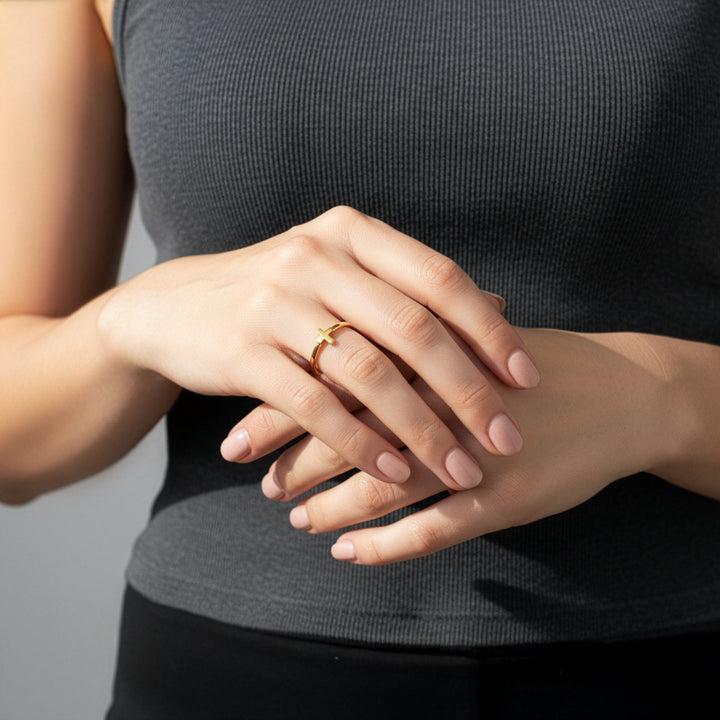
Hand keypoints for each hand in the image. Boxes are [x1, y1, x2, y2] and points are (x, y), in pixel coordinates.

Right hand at [99, 206, 537, 490]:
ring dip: (420, 428)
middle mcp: (317, 256)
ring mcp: (276, 301)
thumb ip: (409, 287)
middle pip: (413, 328)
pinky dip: (361, 444)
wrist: (176, 308)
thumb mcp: (341, 274)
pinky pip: (315, 406)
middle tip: (505, 437)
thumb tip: (497, 305)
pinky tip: (393, 473)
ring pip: (368, 372)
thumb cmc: (279, 295)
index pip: (439, 278)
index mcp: (352, 233)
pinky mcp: (243, 351)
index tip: (526, 377)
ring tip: (459, 469)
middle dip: (467, 389)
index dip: (488, 329)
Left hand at [239, 328, 676, 563]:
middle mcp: (445, 403)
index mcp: (429, 355)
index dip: (283, 406)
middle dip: (293, 458)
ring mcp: (475, 455)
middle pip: (349, 431)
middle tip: (257, 478)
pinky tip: (347, 552)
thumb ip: (410, 338)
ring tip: (294, 517)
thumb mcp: (472, 336)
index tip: (241, 430)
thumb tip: (341, 341)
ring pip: (383, 485)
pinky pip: (432, 530)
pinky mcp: (504, 500)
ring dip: (329, 505)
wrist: (620, 394)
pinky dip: (384, 545)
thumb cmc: (534, 365)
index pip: (336, 379)